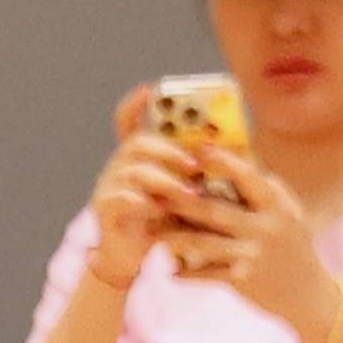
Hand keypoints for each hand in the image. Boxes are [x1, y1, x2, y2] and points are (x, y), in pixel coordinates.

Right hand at [80, 101, 202, 294]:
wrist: (132, 253)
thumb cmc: (164, 218)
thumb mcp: (184, 188)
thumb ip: (199, 167)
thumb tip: (238, 147)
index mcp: (138, 155)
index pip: (128, 121)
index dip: (135, 104)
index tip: (150, 89)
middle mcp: (118, 165)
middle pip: (138, 143)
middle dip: (171, 151)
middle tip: (196, 165)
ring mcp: (107, 185)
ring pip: (134, 171)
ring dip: (166, 181)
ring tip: (190, 194)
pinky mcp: (103, 209)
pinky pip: (121, 198)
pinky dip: (144, 203)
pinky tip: (161, 211)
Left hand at [157, 144, 340, 341]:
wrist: (307, 293)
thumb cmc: (291, 244)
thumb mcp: (288, 212)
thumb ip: (264, 189)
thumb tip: (237, 156)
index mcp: (276, 206)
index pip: (248, 177)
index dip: (224, 162)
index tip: (199, 149)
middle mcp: (266, 228)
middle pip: (214, 210)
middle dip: (181, 201)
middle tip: (153, 192)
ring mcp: (252, 255)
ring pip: (203, 243)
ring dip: (173, 238)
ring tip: (150, 234)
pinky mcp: (242, 279)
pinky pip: (205, 274)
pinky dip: (185, 272)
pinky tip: (168, 270)